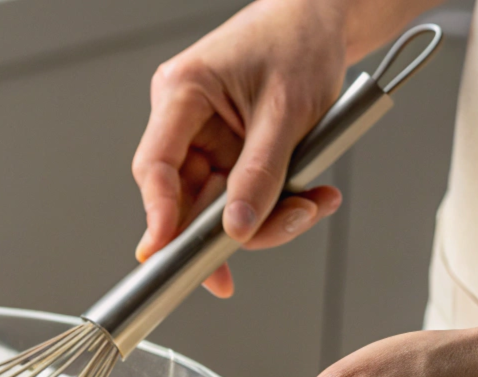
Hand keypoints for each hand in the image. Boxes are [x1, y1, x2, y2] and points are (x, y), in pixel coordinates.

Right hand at [132, 0, 348, 296]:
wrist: (323, 21)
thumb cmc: (299, 42)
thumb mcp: (287, 111)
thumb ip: (261, 174)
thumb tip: (237, 228)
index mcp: (182, 92)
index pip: (155, 165)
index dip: (159, 214)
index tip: (167, 253)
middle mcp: (186, 118)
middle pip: (189, 196)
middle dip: (231, 226)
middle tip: (265, 239)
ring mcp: (207, 137)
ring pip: (220, 203)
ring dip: (267, 216)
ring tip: (311, 205)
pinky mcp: (230, 150)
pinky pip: (243, 193)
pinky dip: (277, 202)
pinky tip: (310, 195)